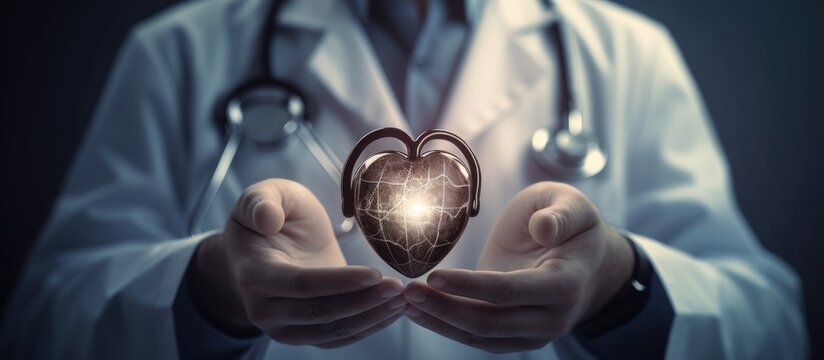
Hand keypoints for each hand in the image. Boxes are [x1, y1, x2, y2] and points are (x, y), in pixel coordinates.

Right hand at [187, 179, 405, 347]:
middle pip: (320, 313)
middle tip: (398, 287)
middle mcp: (264, 309)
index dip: (339, 282)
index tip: (375, 273)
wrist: (268, 243)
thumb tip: (267, 219)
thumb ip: (260, 202)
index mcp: (253, 274)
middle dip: (363, 302)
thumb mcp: (263, 194)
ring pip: (332, 331)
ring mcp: (284, 327)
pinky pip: (339, 338)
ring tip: (402, 298)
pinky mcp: (305, 333)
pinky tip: (393, 311)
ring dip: (371, 317)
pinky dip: (369, 327)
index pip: (300, 285)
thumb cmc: (271, 213)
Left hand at [403, 182, 633, 352]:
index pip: (510, 291)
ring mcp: (534, 334)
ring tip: (403, 301)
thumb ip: (561, 215)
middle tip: (406, 290)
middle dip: (444, 309)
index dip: (470, 286)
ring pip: (479, 336)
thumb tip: (542, 228)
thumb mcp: (575, 206)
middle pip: (490, 322)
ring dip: (439, 321)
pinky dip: (446, 325)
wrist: (587, 262)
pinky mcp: (516, 337)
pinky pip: (477, 338)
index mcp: (566, 283)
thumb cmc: (574, 226)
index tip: (433, 275)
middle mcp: (551, 318)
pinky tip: (419, 310)